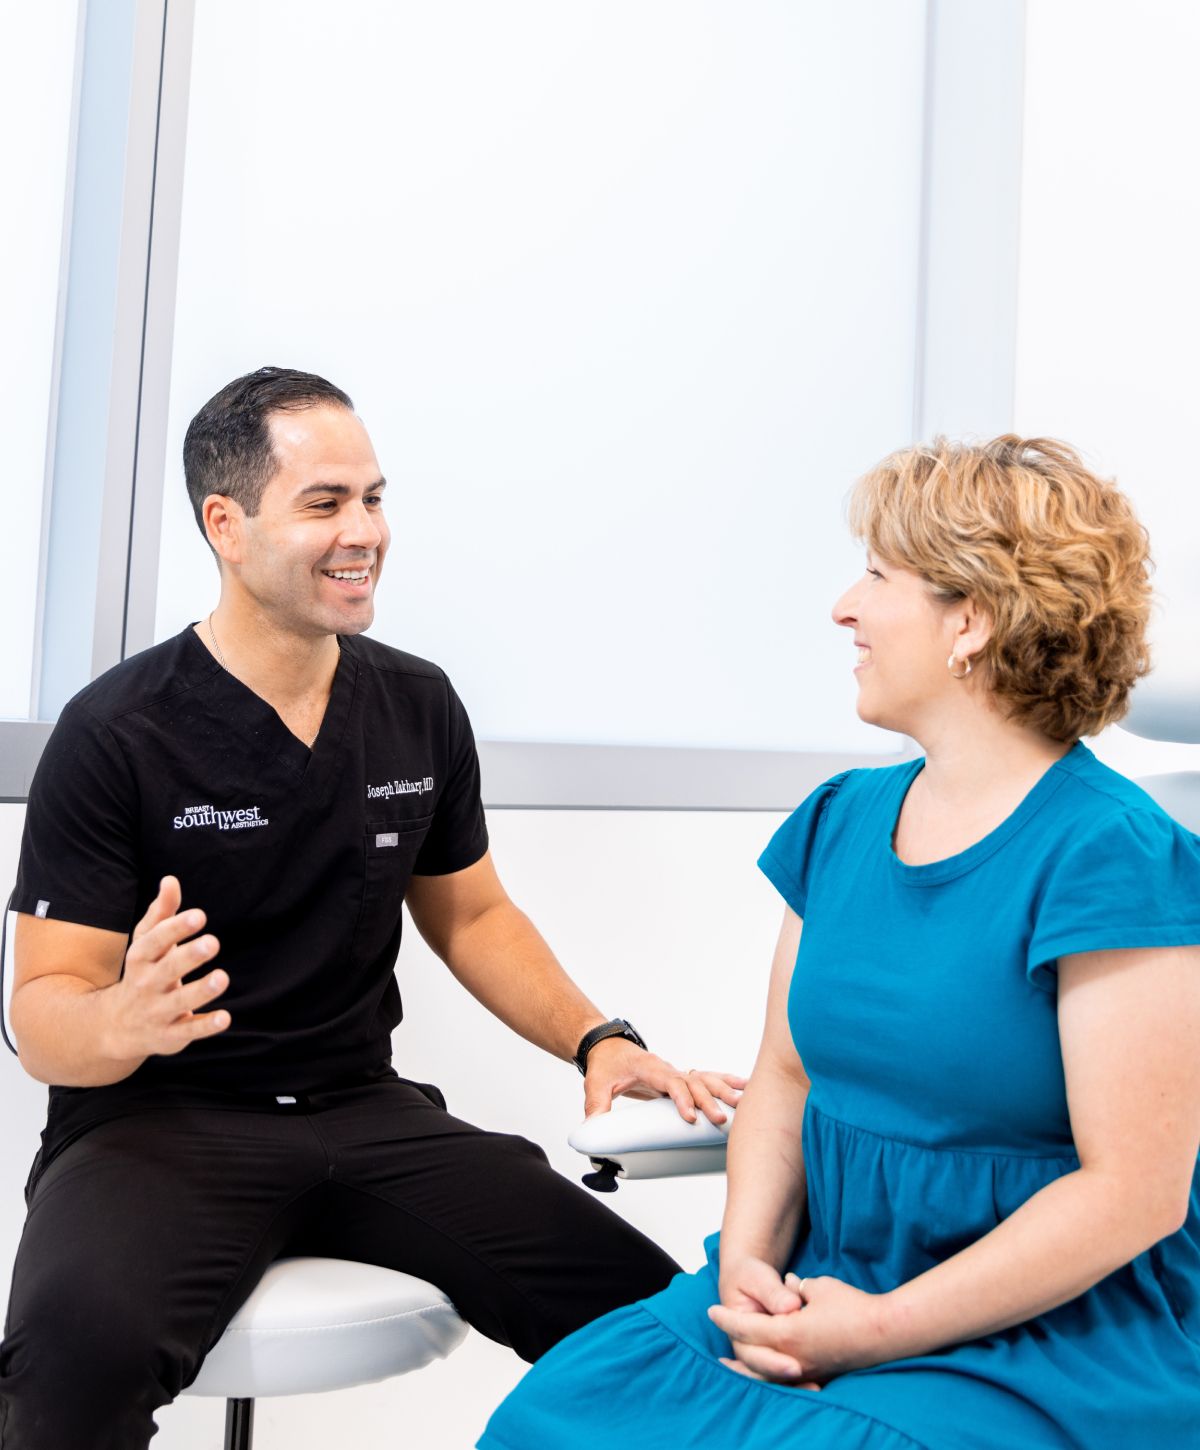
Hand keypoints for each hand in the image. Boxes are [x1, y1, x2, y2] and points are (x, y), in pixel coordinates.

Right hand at [102, 876, 229, 1060]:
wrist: (114, 1026)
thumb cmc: (142, 973)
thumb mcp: (146, 944)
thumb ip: (161, 913)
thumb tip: (171, 880)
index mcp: (140, 959)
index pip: (154, 941)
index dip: (175, 928)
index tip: (200, 916)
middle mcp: (146, 984)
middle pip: (167, 969)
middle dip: (188, 956)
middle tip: (212, 942)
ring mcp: (157, 1011)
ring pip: (178, 1001)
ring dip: (200, 990)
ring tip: (222, 978)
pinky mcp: (169, 1036)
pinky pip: (187, 1031)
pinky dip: (205, 1026)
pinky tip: (225, 1017)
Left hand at [582, 1035, 745, 1124]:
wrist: (607, 1046)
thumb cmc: (605, 1064)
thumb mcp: (596, 1084)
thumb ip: (595, 1106)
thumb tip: (591, 1130)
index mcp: (649, 1067)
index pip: (670, 1082)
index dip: (682, 1098)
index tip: (690, 1117)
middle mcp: (667, 1068)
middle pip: (692, 1081)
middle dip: (707, 1100)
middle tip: (720, 1119)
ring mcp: (675, 1072)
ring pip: (703, 1078)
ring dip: (723, 1089)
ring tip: (742, 1102)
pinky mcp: (678, 1078)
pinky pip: (704, 1079)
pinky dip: (724, 1082)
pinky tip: (744, 1086)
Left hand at [708, 1273, 886, 1386]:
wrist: (886, 1332)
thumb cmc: (852, 1306)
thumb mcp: (819, 1287)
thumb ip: (798, 1288)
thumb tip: (790, 1286)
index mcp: (787, 1332)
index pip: (748, 1327)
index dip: (728, 1318)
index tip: (712, 1310)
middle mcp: (792, 1356)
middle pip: (752, 1353)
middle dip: (732, 1341)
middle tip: (716, 1332)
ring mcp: (807, 1368)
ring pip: (767, 1372)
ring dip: (746, 1367)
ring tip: (731, 1365)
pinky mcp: (821, 1373)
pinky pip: (788, 1378)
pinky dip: (771, 1376)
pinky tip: (769, 1373)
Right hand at [714, 1257, 818, 1387]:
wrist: (749, 1278)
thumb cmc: (751, 1276)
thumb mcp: (758, 1277)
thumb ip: (772, 1292)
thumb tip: (791, 1307)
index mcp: (738, 1332)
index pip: (752, 1353)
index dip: (773, 1362)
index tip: (795, 1366)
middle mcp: (749, 1350)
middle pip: (764, 1372)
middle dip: (786, 1377)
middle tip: (811, 1383)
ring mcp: (764, 1355)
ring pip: (776, 1378)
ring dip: (795, 1386)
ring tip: (816, 1388)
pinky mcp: (779, 1355)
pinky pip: (787, 1374)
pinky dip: (801, 1381)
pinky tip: (820, 1385)